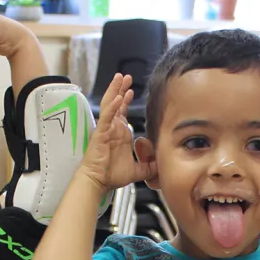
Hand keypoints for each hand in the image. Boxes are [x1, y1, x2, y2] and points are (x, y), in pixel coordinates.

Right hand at [78, 74, 154, 190]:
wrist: (99, 182)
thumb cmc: (111, 175)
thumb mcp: (137, 170)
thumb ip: (149, 167)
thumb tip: (161, 166)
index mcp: (119, 134)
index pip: (121, 112)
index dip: (126, 100)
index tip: (131, 90)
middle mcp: (112, 129)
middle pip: (115, 103)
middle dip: (121, 88)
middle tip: (126, 76)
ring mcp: (105, 129)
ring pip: (109, 104)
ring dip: (114, 90)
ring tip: (119, 78)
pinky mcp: (100, 134)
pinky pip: (106, 117)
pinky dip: (111, 107)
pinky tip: (116, 98)